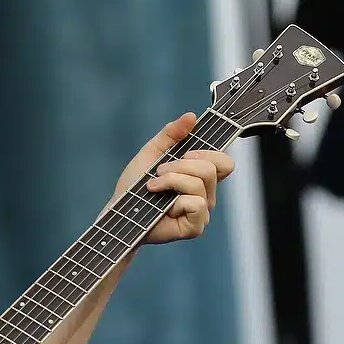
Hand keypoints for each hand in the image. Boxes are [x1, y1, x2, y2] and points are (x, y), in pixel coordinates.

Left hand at [111, 112, 234, 244]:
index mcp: (200, 177)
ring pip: (200, 184)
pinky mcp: (194, 226)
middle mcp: (205, 194)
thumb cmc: (134, 185)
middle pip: (212, 168)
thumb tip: (191, 116)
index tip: (185, 153)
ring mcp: (201, 212)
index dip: (209, 153)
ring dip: (172, 180)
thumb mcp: (152, 152)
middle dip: (182, 165)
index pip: (225, 162)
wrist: (118, 209)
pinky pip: (197, 203)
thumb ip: (171, 134)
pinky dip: (176, 199)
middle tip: (160, 171)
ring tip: (154, 186)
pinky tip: (162, 204)